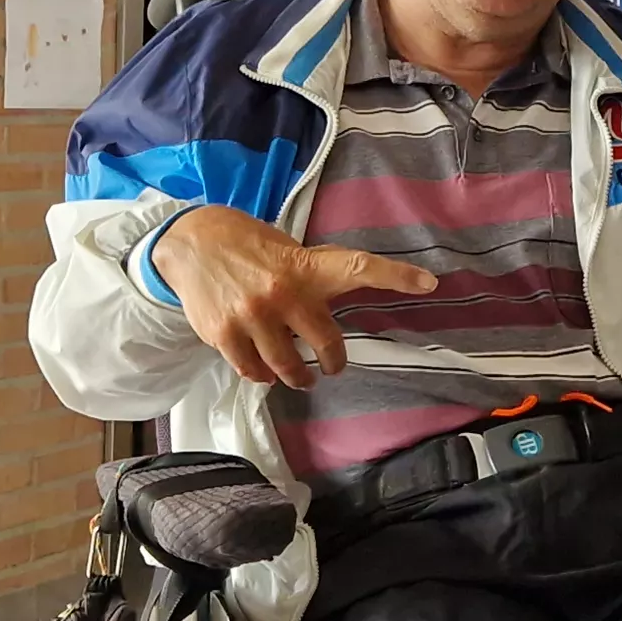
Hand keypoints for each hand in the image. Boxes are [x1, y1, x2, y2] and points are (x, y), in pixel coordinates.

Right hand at [148, 205, 439, 388]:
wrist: (191, 242)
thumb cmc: (250, 247)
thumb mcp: (288, 251)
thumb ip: (313, 278)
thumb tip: (339, 305)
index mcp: (306, 266)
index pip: (358, 268)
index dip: (396, 276)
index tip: (429, 283)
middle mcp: (283, 291)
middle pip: (324, 343)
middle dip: (330, 363)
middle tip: (330, 367)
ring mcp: (252, 315)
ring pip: (287, 366)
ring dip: (297, 377)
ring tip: (299, 378)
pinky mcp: (224, 333)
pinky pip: (252, 370)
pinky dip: (262, 375)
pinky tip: (264, 370)